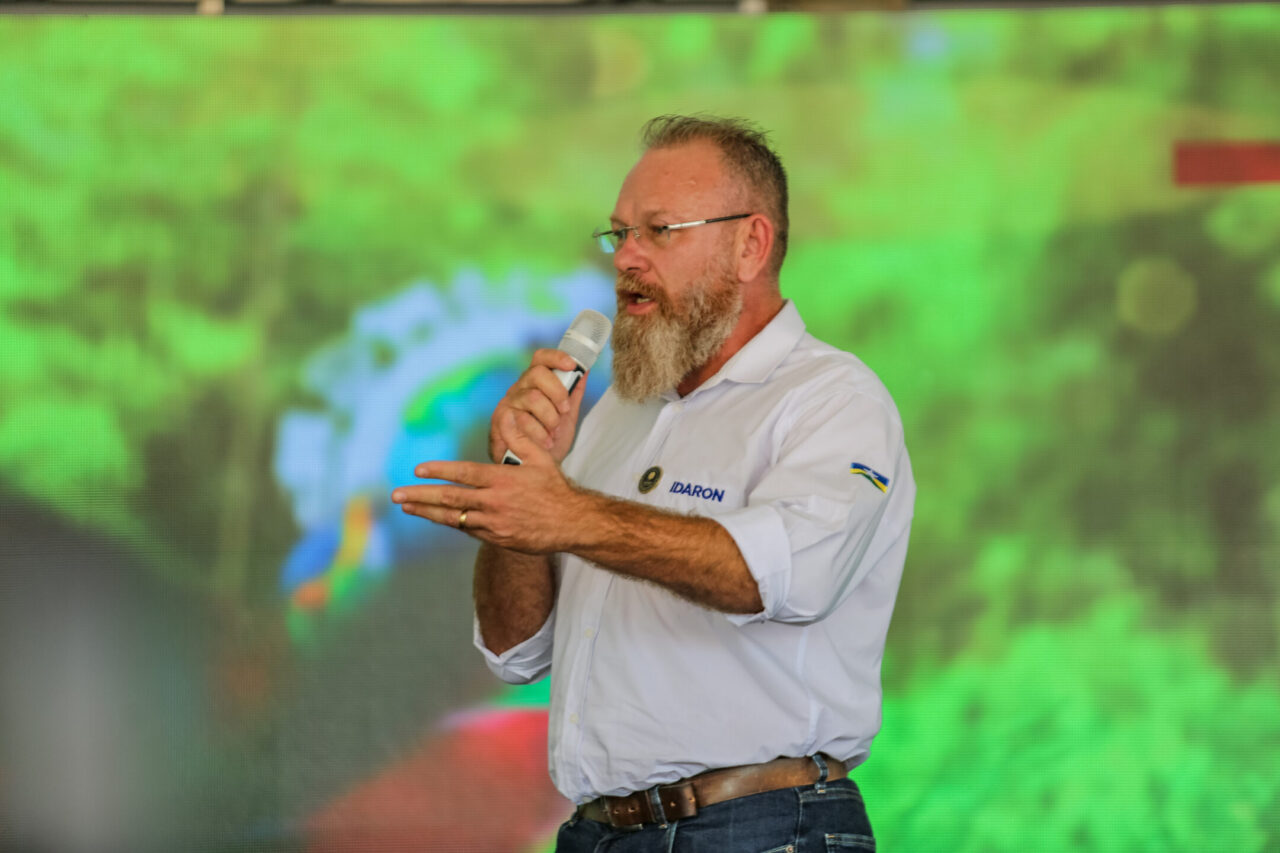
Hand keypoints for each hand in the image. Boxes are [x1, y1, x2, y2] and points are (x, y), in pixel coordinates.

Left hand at [393, 412, 587, 554]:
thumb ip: (519, 438)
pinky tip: (436, 517)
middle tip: (396, 495)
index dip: (439, 471)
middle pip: (449, 499)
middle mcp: (493, 502)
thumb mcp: (540, 458)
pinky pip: (467, 530)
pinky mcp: (496, 538)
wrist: (571, 523)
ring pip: (453, 518)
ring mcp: (493, 523)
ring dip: (427, 513)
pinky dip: (451, 522)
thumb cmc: (555, 488)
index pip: (463, 473)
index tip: (418, 470)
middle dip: (420, 496)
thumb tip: (506, 414)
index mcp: (502, 480)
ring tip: (407, 508)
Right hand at [489, 349, 587, 464]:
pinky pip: (521, 418)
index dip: (556, 357)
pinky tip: (545, 442)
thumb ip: (574, 394)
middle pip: (537, 373)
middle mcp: (520, 388)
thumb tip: (585, 371)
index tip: (572, 365)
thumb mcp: (567, 416)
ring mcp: (508, 402)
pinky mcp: (499, 419)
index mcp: (536, 383)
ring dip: (549, 418)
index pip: (541, 358)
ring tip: (553, 433)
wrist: (535, 468)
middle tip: (564, 411)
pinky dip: (539, 433)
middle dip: (557, 393)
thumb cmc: (549, 440)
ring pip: (532, 397)